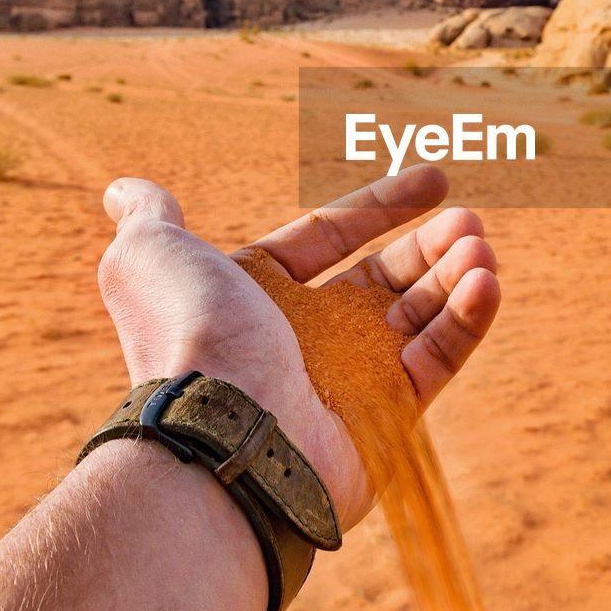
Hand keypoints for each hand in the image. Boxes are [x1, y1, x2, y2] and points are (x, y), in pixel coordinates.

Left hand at [97, 166, 499, 527]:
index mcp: (256, 297)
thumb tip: (124, 190)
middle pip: (382, 276)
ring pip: (418, 315)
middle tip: (470, 222)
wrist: (221, 431)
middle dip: (429, 245)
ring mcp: (348, 379)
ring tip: (481, 247)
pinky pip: (436, 361)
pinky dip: (465, 322)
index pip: (329, 237)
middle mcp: (303, 337)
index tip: (437, 178)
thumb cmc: (189, 336)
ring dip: (454, 276)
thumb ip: (150, 219)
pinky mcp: (387, 420)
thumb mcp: (150, 257)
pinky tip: (487, 284)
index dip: (382, 205)